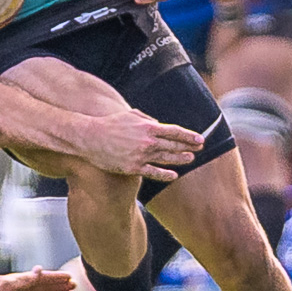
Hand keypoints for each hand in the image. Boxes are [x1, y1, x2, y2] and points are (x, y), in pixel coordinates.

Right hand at [76, 107, 204, 179]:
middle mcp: (147, 141)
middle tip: (200, 148)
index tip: (200, 139)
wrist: (91, 137)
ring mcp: (141, 155)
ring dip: (180, 159)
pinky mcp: (133, 167)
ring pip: (166, 158)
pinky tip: (174, 175)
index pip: (174, 131)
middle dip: (188, 147)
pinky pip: (153, 172)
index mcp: (148, 126)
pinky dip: (165, 174)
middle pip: (173, 145)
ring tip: (190, 159)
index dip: (189, 136)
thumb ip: (147, 119)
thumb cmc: (110, 124)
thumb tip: (158, 123)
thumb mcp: (130, 115)